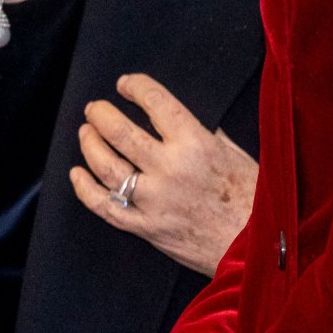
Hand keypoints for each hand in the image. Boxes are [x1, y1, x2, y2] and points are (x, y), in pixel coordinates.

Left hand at [71, 73, 257, 275]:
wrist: (255, 249)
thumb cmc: (251, 198)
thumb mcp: (233, 152)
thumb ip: (202, 132)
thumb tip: (173, 118)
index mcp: (197, 143)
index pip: (156, 102)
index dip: (135, 87)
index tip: (125, 84)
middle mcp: (171, 169)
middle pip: (120, 133)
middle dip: (101, 114)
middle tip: (95, 108)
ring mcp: (155, 201)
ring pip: (107, 167)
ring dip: (90, 145)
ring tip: (86, 132)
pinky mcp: (146, 228)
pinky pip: (105, 207)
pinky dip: (85, 189)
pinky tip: (77, 174)